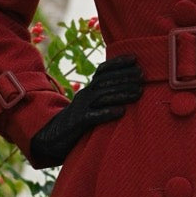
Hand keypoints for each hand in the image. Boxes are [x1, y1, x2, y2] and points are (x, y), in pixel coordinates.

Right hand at [27, 54, 143, 166]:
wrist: (53, 138)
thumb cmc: (80, 121)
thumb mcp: (92, 105)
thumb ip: (106, 97)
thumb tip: (134, 88)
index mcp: (89, 89)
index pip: (102, 70)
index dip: (117, 62)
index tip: (135, 58)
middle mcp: (85, 95)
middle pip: (104, 81)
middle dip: (124, 76)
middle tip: (142, 75)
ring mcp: (80, 108)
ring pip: (101, 96)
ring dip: (121, 93)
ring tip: (139, 92)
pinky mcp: (78, 123)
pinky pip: (92, 116)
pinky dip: (107, 113)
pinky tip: (121, 112)